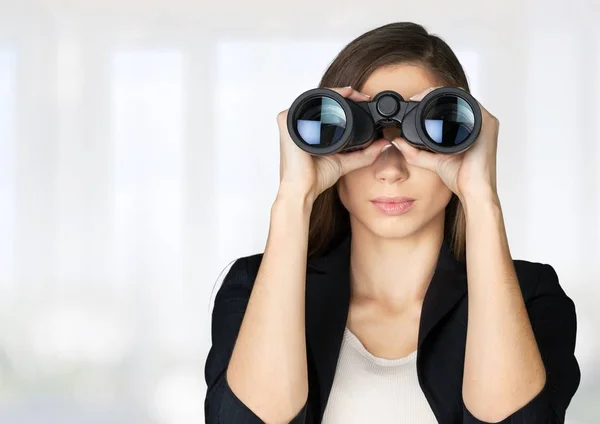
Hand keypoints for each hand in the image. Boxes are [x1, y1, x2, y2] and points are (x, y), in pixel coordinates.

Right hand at [276, 86, 390, 202]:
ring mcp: (291, 120)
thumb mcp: (345, 162)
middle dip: (344, 95)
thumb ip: (364, 154)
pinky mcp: (286, 120)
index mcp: (308, 130)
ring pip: (316, 97)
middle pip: (322, 100)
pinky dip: (325, 95)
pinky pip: (306, 100)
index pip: (326, 108)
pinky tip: (341, 96)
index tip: (364, 101)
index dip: (346, 101)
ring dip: (336, 93)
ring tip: (355, 94)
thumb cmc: (315, 178)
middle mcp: (298, 123)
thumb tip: (384, 144)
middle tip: (363, 97)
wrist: (302, 189)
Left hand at [391, 87, 498, 201]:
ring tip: (421, 98)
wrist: (474, 190)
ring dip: (441, 94)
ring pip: (462, 96)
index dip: (432, 99)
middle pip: (456, 97)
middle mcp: (480, 122)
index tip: (414, 102)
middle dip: (434, 94)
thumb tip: (396, 142)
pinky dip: (452, 100)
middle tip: (415, 98)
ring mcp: (486, 122)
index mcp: (469, 128)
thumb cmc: (460, 178)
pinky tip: (435, 103)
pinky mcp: (487, 124)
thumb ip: (414, 153)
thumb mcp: (432, 161)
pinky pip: (470, 104)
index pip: (451, 104)